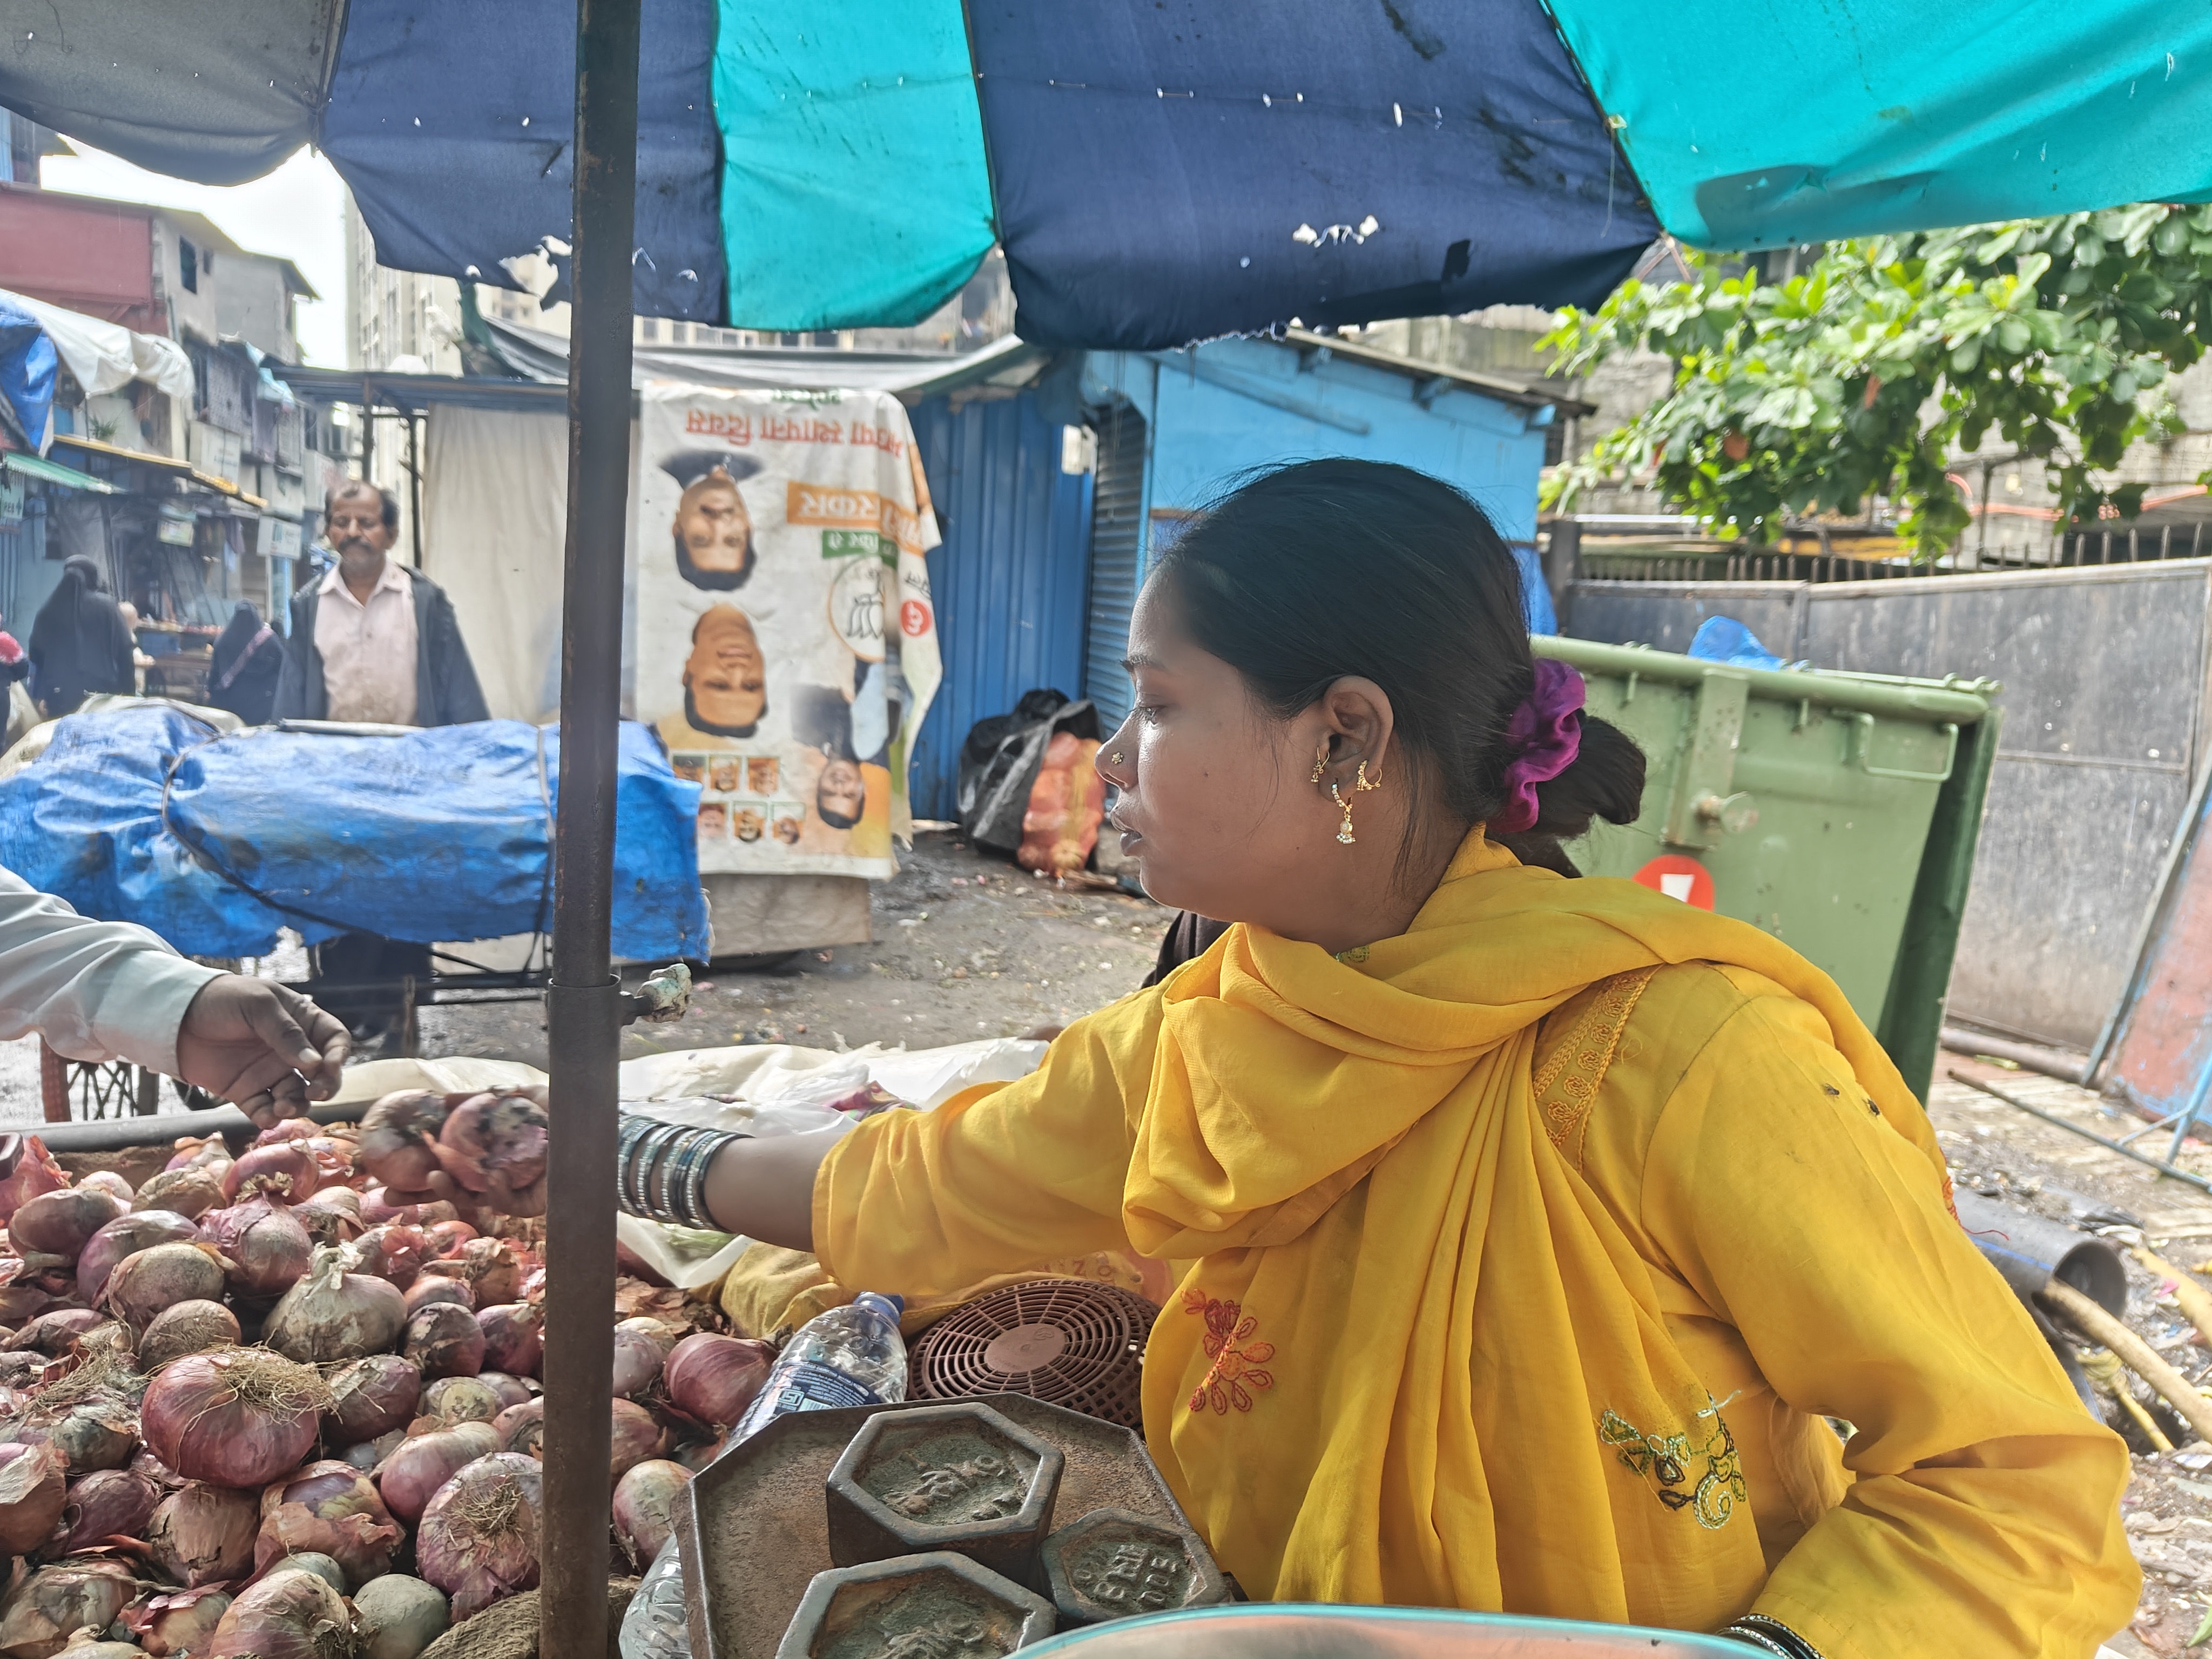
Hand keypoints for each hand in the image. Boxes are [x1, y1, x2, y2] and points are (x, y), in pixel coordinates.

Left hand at [173, 976, 350, 1127]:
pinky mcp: (246, 1091)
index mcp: (302, 1022)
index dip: (337, 1055)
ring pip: (296, 1097)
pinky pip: (264, 1109)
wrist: (175, 1016)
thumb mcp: (258, 1005)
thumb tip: (315, 1064)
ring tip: (283, 1107)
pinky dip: (269, 1118)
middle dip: (325, 1086)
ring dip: (297, 1106)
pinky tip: (266, 1117)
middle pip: (321, 1074)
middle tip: (316, 1094)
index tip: (328, 1066)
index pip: (334, 1040)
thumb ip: (286, 1033)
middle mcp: (291, 1051)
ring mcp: (269, 1073)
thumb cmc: (222, 999)